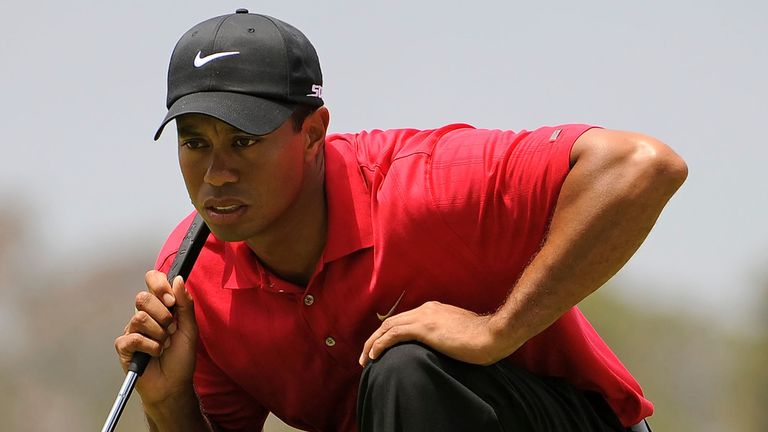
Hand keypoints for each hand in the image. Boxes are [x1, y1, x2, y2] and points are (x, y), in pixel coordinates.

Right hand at [114, 270, 198, 406]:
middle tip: (171, 329)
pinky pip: (133, 338)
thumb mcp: (190, 328)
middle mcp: (144, 315)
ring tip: (164, 344)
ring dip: (159, 333)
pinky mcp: (124, 347)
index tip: (171, 300)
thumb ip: (185, 303)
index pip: (152, 281)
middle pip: (142, 298)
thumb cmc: (181, 358)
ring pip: (139, 317)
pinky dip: (150, 347)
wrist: (174, 384)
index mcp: (160, 307)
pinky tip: (155, 353)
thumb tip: (179, 280)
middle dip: (162, 314)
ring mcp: (132, 330)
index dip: (160, 285)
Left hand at [359, 301, 511, 366]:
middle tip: (366, 355)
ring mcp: (424, 317)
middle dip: (375, 338)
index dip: (390, 333)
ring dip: (372, 343)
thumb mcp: (462, 332)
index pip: (404, 319)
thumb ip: (449, 334)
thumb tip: (446, 344)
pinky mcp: (424, 328)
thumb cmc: (484, 337)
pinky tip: (374, 355)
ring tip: (365, 359)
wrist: (494, 334)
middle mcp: (426, 309)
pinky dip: (380, 344)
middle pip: (391, 322)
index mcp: (435, 309)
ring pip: (388, 327)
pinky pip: (393, 335)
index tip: (383, 347)